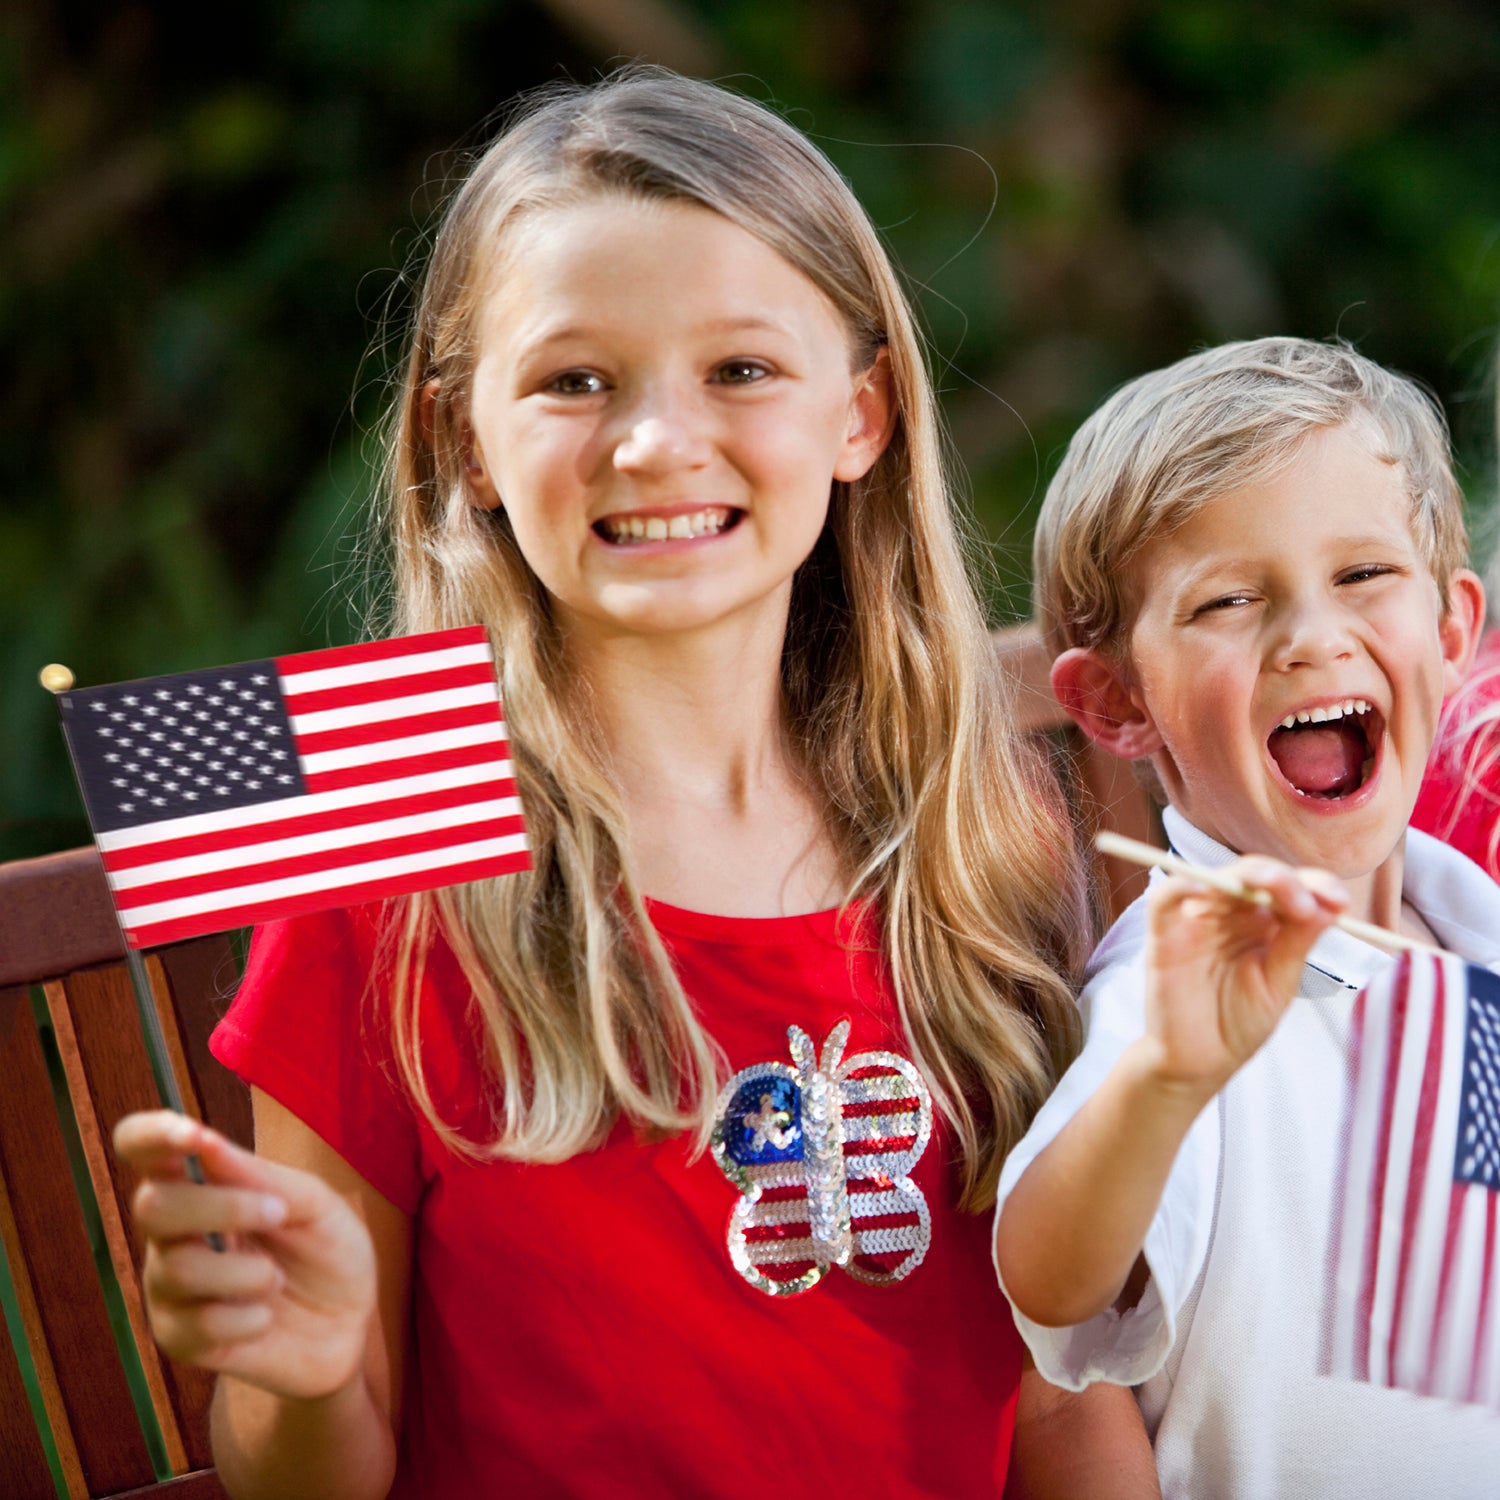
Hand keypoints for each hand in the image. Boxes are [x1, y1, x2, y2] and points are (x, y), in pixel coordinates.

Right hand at [113, 1111, 376, 1400]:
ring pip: (178, 1268)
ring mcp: (168, 1287)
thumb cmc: (328, 1249)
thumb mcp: (314, 1204)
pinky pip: (196, 1325)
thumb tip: (206, 1143)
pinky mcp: (178, 1338)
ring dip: (246, 1271)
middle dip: (221, 1207)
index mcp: (200, 1183)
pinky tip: (266, 1317)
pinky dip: (249, 1318)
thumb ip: (261, 1177)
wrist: (350, 1321)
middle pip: (153, 1206)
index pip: (141, 1146)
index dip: (151, 1133)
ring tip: (277, 1277)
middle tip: (278, 1212)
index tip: (192, 1134)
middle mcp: (172, 1232)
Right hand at [1140, 857, 1346, 1097]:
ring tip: (1274, 886)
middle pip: (1252, 874)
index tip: (1339, 902)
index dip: (1314, 884)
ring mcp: (1195, 920)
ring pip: (1215, 878)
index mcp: (1262, 923)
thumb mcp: (1278, 984)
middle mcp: (1229, 914)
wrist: (1201, 1062)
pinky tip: (1206, 891)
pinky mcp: (1163, 934)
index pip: (1288, 889)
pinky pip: (1165, 899)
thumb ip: (1296, 944)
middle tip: (1308, 901)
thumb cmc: (1238, 1023)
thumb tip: (1329, 907)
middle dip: (1283, 878)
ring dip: (1246, 875)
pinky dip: (1182, 886)